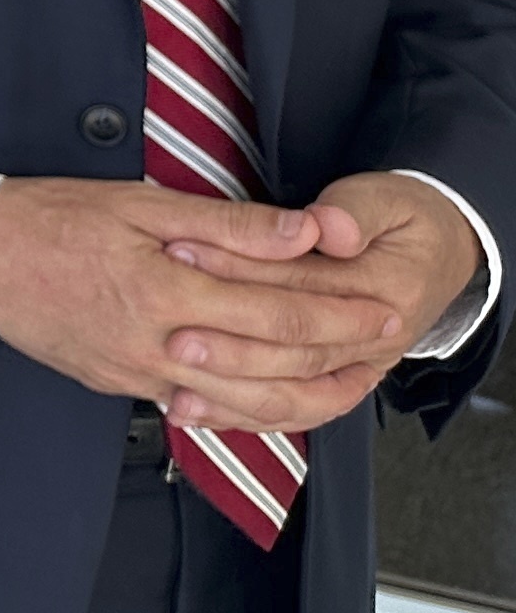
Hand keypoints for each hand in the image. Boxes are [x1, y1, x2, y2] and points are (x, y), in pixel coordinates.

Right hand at [0, 178, 408, 431]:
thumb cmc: (48, 219)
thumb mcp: (139, 203)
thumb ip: (227, 224)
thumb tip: (301, 232)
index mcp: (163, 292)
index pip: (276, 311)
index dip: (338, 312)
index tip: (381, 307)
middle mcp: (156, 346)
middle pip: (272, 364)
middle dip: (339, 354)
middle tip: (383, 341)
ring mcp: (137, 376)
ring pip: (243, 403)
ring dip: (307, 394)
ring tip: (348, 376)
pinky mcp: (121, 387)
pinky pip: (202, 410)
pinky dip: (250, 411)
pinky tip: (277, 399)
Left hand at [142, 171, 491, 435]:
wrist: (441, 251)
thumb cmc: (403, 220)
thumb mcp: (385, 199)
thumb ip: (354, 210)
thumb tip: (326, 227)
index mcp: (387, 291)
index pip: (302, 283)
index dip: (239, 268)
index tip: (182, 252)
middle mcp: (376, 342)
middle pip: (293, 347)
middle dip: (228, 342)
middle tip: (171, 334)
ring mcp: (357, 368)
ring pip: (291, 392)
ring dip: (229, 388)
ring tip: (175, 375)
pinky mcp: (337, 382)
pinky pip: (290, 410)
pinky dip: (241, 413)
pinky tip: (194, 408)